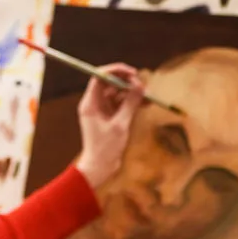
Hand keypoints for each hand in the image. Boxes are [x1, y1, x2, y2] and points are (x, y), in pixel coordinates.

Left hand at [74, 63, 144, 189]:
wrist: (99, 167)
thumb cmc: (105, 148)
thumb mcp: (120, 125)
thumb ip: (130, 103)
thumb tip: (140, 85)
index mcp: (90, 103)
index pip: (99, 77)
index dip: (116, 71)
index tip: (132, 73)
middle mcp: (94, 104)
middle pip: (109, 83)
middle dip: (126, 82)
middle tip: (142, 84)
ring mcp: (102, 110)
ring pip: (117, 93)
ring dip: (131, 92)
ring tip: (147, 95)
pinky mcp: (109, 117)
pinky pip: (121, 104)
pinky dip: (132, 103)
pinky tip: (145, 103)